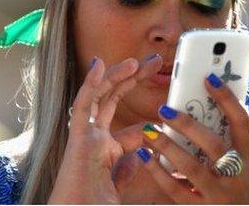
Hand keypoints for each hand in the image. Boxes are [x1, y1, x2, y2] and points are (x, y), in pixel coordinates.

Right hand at [48, 54, 161, 203]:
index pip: (132, 129)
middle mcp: (95, 139)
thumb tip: (142, 155)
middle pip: (115, 101)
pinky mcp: (77, 138)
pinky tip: (100, 64)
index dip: (150, 120)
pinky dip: (90, 84)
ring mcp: (86, 136)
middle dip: (134, 80)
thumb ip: (126, 171)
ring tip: (136, 60)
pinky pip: (82, 105)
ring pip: (100, 96)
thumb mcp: (118, 188)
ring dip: (117, 75)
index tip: (170, 112)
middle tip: (154, 62)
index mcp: (107, 152)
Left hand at [137, 75, 248, 203]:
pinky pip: (176, 190)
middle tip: (164, 109)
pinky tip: (145, 156)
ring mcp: (218, 195)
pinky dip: (158, 172)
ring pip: (190, 168)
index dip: (227, 99)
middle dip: (188, 125)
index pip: (242, 123)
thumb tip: (245, 108)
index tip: (208, 78)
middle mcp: (237, 176)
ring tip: (148, 130)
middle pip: (212, 145)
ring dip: (167, 147)